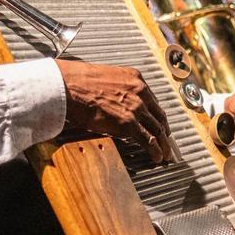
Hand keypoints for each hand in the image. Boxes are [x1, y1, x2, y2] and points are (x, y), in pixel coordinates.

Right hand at [57, 59, 171, 162]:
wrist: (69, 86)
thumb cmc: (78, 81)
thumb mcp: (105, 79)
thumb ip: (117, 90)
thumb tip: (115, 101)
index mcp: (134, 78)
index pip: (152, 99)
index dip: (156, 113)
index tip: (158, 120)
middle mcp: (140, 92)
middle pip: (159, 115)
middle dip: (164, 128)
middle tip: (166, 138)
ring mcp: (136, 107)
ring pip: (157, 128)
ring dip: (163, 143)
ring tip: (165, 152)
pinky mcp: (128, 123)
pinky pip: (148, 139)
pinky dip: (155, 150)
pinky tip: (157, 156)